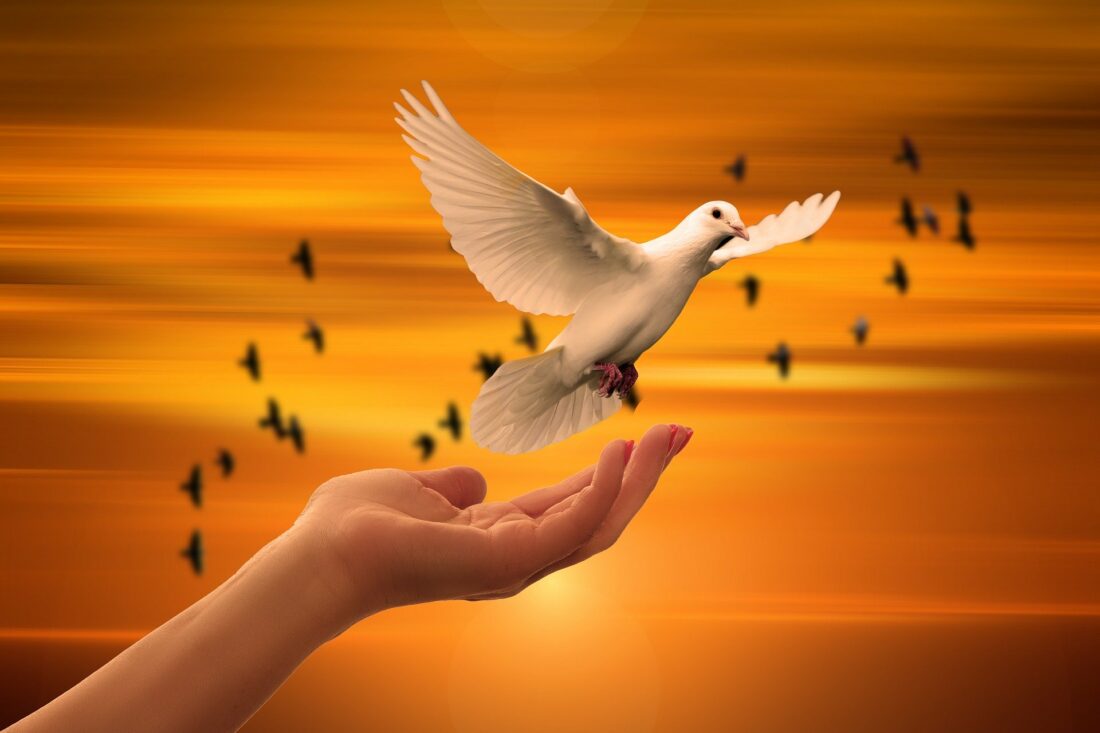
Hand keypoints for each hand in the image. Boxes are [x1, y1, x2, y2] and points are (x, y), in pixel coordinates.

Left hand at [292, 423, 692, 629]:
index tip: (648, 436)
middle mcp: (518, 557)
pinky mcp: (508, 562)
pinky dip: (602, 491)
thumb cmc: (357, 525)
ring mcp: (516, 565)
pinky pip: (573, 526)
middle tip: (681, 431)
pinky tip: (619, 453)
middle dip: (644, 476)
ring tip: (666, 435)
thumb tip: (475, 481)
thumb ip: (453, 488)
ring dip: (638, 480)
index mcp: (501, 537)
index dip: (613, 472)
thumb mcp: (418, 491)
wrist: (322, 553)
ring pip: (601, 524)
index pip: (574, 504)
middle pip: (601, 516)